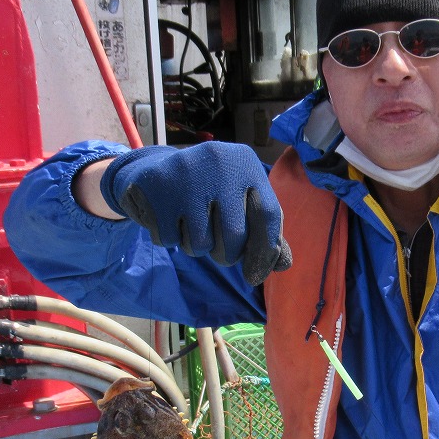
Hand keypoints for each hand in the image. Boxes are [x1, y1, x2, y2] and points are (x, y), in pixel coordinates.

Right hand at [100, 142, 291, 285]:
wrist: (154, 170)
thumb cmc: (208, 191)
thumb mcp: (239, 200)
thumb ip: (262, 230)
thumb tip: (283, 265)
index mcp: (245, 162)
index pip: (268, 215)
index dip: (265, 252)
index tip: (255, 276)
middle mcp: (219, 162)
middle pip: (235, 236)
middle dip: (226, 254)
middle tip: (216, 246)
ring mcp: (186, 173)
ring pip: (201, 243)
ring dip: (197, 248)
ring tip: (190, 224)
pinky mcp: (156, 187)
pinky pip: (170, 240)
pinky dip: (171, 240)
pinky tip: (169, 218)